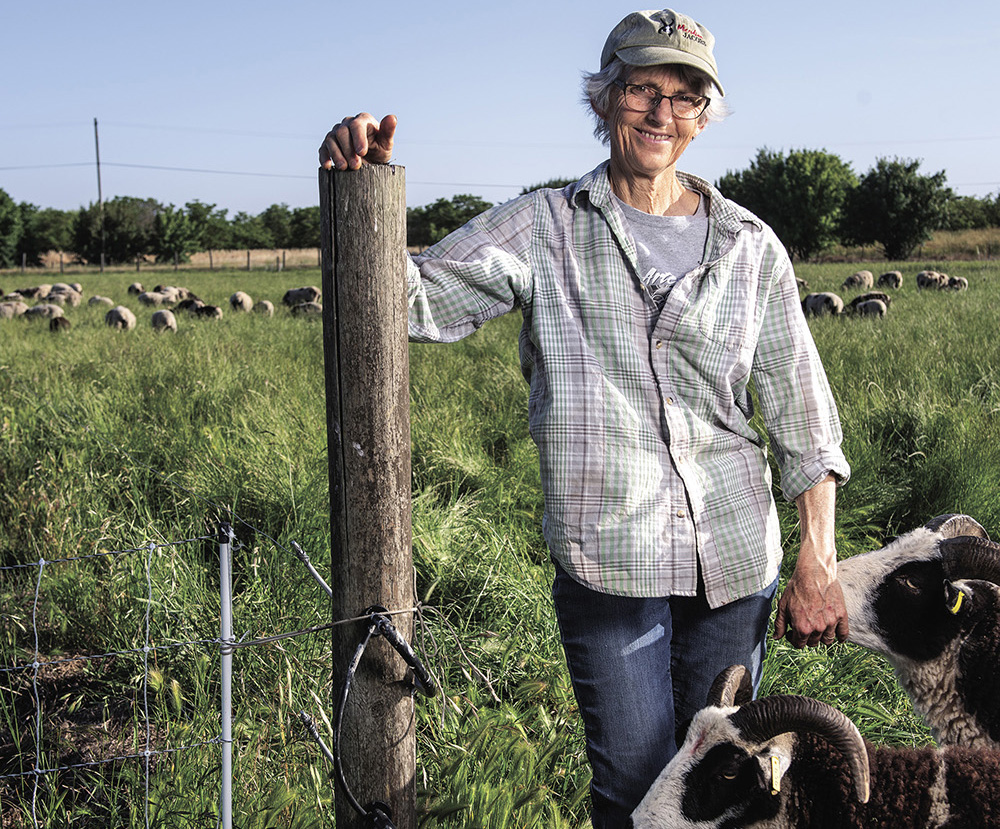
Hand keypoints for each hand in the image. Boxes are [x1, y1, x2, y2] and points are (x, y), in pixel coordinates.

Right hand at [319, 112, 396, 170]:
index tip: (362, 153)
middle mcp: (347, 124)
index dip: (358, 139)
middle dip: (348, 150)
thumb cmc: (379, 149)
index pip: (357, 125)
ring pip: (331, 140)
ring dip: (337, 154)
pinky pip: (323, 148)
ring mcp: (336, 133)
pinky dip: (324, 157)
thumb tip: (392, 118)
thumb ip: (388, 131)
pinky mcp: (328, 145)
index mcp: (362, 120)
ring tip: (344, 168)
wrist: (370, 162)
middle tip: (356, 165)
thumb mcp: (386, 143)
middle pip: (342, 133)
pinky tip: (328, 166)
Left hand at [773, 474, 847, 647]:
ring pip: (827, 640)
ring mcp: (831, 623)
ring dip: (821, 637)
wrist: (814, 572)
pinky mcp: (842, 616)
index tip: (793, 632)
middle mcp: (818, 628)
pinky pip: (844, 634)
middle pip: (813, 643)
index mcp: (802, 627)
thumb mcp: (783, 605)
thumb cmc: (797, 587)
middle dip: (807, 637)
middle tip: (804, 625)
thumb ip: (779, 623)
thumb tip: (776, 637)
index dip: (794, 639)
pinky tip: (834, 633)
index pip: (799, 644)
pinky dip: (840, 636)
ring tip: (816, 626)